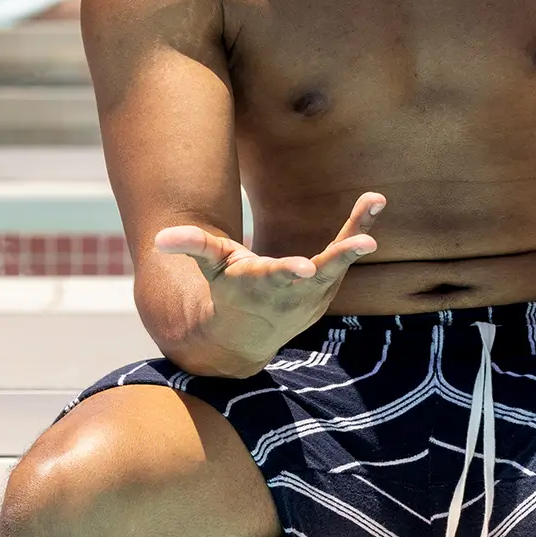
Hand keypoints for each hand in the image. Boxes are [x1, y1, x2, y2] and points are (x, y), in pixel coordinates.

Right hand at [154, 192, 382, 363]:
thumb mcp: (210, 270)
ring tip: (374, 202)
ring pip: (339, 260)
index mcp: (261, 285)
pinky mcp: (327, 283)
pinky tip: (375, 201)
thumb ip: (193, 247)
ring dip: (358, 234)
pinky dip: (360, 228)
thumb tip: (160, 238)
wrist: (247, 335)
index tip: (305, 267)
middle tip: (366, 243)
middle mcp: (292, 290)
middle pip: (321, 272)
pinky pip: (345, 252)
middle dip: (340, 258)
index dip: (288, 271)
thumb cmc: (227, 292)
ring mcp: (315, 290)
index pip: (275, 277)